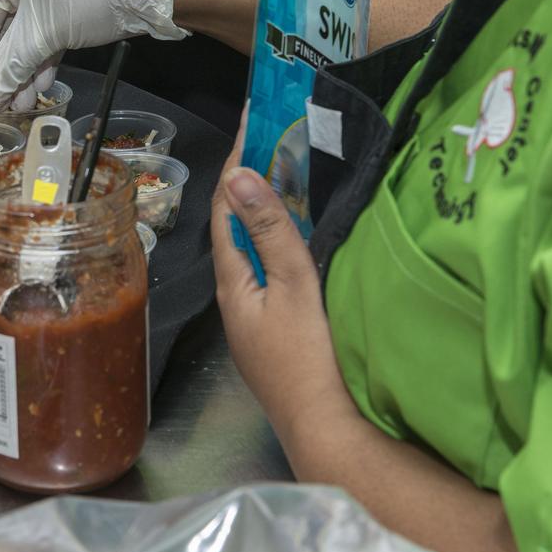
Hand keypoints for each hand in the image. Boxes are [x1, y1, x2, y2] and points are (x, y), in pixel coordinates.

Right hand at [0, 0, 189, 112]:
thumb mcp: (45, 33)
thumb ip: (12, 66)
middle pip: (5, 30)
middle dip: (2, 70)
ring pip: (29, 37)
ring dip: (24, 71)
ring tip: (21, 104)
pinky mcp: (76, 6)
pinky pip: (50, 36)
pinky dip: (44, 60)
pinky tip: (41, 86)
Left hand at [211, 115, 356, 438]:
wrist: (326, 429)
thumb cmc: (308, 360)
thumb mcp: (293, 288)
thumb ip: (271, 232)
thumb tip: (241, 175)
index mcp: (232, 281)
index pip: (225, 209)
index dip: (237, 164)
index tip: (250, 123)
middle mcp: (234, 297)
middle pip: (234, 227)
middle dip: (248, 182)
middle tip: (271, 140)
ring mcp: (251, 317)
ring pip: (250, 249)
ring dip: (262, 211)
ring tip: (284, 175)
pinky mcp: (272, 332)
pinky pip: (267, 270)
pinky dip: (276, 241)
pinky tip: (296, 238)